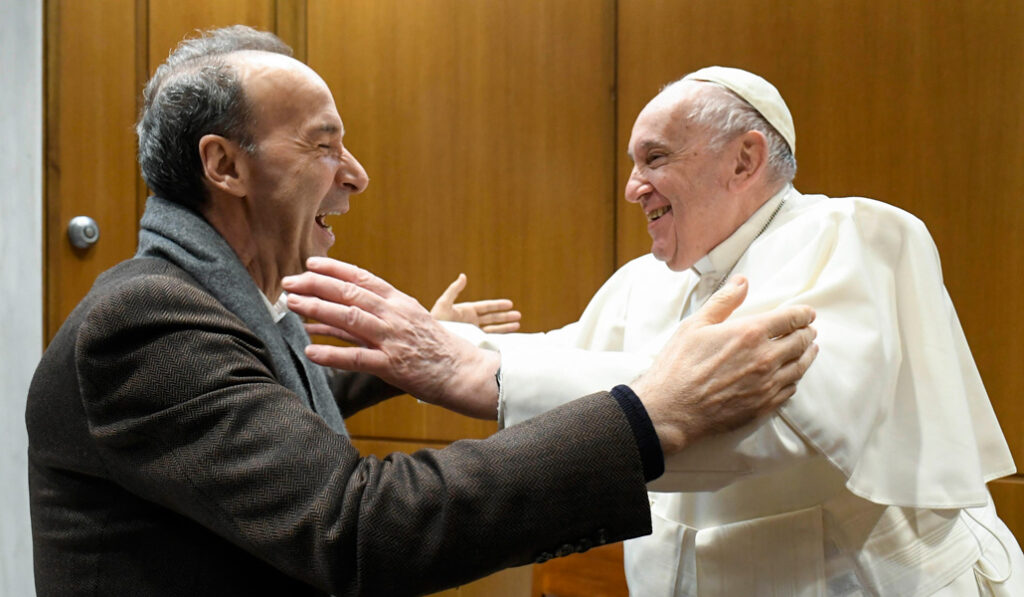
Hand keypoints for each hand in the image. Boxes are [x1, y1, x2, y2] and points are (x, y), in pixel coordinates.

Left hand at [282, 258, 500, 418]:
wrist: (460, 370)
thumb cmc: (431, 346)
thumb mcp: (407, 320)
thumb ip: (370, 316)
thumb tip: (327, 314)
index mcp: (398, 301)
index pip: (362, 278)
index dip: (334, 269)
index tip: (310, 264)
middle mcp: (394, 315)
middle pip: (350, 293)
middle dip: (316, 286)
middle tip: (289, 283)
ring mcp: (392, 339)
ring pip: (350, 318)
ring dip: (317, 310)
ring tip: (293, 305)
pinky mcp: (392, 365)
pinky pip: (356, 358)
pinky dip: (331, 354)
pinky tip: (310, 350)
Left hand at [430, 273, 521, 332]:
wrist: (432, 341)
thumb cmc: (435, 321)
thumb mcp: (443, 304)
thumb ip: (454, 290)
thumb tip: (463, 276)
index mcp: (467, 311)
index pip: (486, 307)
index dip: (498, 305)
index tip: (510, 304)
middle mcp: (471, 322)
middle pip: (492, 318)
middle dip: (505, 316)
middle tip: (518, 315)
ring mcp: (472, 333)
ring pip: (493, 329)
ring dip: (505, 327)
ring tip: (518, 324)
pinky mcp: (472, 343)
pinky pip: (488, 340)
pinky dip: (498, 339)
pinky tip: (507, 339)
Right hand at [633, 276, 817, 454]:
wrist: (671, 409)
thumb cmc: (678, 366)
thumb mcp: (695, 325)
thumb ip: (723, 301)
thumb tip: (742, 282)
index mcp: (750, 333)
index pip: (790, 319)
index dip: (802, 314)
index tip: (807, 313)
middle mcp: (766, 359)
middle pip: (800, 342)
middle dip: (807, 333)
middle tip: (809, 330)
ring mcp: (767, 385)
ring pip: (800, 367)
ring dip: (807, 355)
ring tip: (810, 350)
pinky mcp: (763, 406)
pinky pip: (790, 390)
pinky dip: (795, 379)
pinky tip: (792, 376)